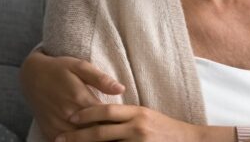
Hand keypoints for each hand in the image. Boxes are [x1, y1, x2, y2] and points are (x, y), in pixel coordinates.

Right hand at [19, 51, 124, 139]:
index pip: (105, 119)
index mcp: (80, 99)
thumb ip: (101, 79)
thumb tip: (121, 89)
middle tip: (122, 136)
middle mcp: (68, 116)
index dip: (118, 124)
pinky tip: (91, 141)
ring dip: (96, 141)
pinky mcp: (50, 132)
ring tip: (110, 140)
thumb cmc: (59, 69)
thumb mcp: (80, 66)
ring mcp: (58, 126)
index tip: (128, 125)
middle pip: (94, 134)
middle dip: (109, 136)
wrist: (31, 76)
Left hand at [56, 104, 231, 141]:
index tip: (70, 117)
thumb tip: (101, 117)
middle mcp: (137, 127)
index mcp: (137, 113)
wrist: (190, 141)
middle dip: (77, 136)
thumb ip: (126, 117)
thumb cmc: (166, 130)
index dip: (86, 113)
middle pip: (101, 132)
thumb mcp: (147, 117)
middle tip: (58, 139)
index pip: (107, 111)